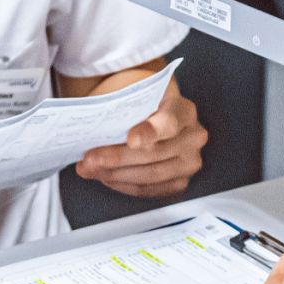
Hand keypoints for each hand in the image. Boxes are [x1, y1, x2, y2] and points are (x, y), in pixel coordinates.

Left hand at [74, 76, 206, 197]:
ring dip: (115, 174)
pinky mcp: (180, 182)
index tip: (131, 139)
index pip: (169, 123)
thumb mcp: (135, 93)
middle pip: (155, 153)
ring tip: (90, 169)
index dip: (150, 132)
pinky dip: (123, 185)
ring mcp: (189, 162)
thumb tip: (98, 120)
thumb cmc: (140, 105)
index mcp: (184, 110)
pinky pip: (149, 190)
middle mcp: (193, 137)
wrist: (151, 114)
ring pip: (151, 175)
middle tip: (90, 159)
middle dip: (117, 158)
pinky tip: (104, 176)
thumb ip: (123, 102)